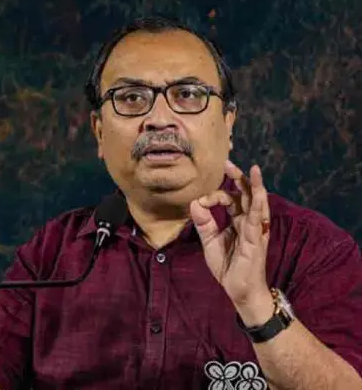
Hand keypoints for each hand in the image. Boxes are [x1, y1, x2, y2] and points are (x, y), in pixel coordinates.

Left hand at [190, 160, 273, 322]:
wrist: (239, 290)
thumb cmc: (228, 266)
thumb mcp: (210, 241)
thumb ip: (203, 222)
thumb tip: (194, 202)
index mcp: (238, 220)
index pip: (229, 198)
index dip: (214, 195)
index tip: (201, 202)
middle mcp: (248, 222)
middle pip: (245, 194)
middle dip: (238, 177)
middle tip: (227, 162)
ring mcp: (254, 230)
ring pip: (256, 202)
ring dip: (254, 185)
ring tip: (253, 169)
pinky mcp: (256, 239)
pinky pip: (257, 219)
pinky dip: (258, 204)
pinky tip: (258, 193)